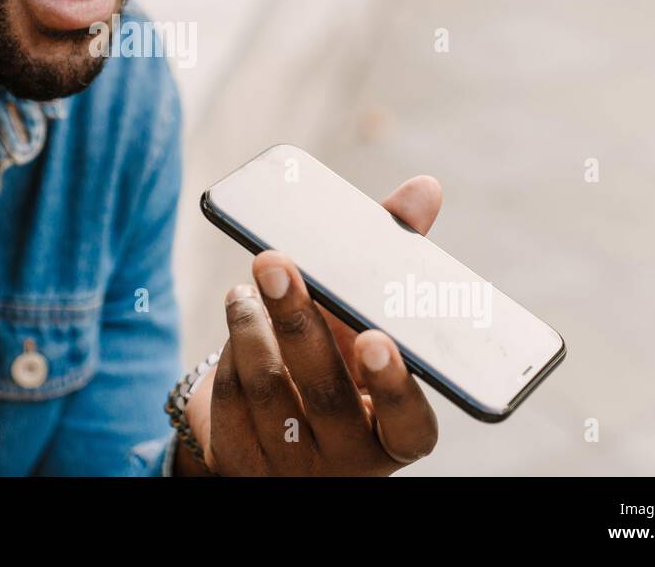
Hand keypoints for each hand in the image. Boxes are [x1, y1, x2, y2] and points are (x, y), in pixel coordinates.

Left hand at [178, 175, 441, 475]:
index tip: (376, 338)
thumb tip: (424, 188)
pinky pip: (230, 399)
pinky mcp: (241, 459)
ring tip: (249, 285)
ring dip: (251, 326)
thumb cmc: (341, 362)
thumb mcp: (367, 322)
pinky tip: (239, 313)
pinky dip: (230, 349)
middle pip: (324, 393)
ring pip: (267, 390)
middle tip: (274, 263)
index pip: (407, 422)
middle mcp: (349, 459)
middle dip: (296, 321)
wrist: (278, 423)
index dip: (395, 385)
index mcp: (398, 432)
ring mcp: (292, 465)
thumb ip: (393, 260)